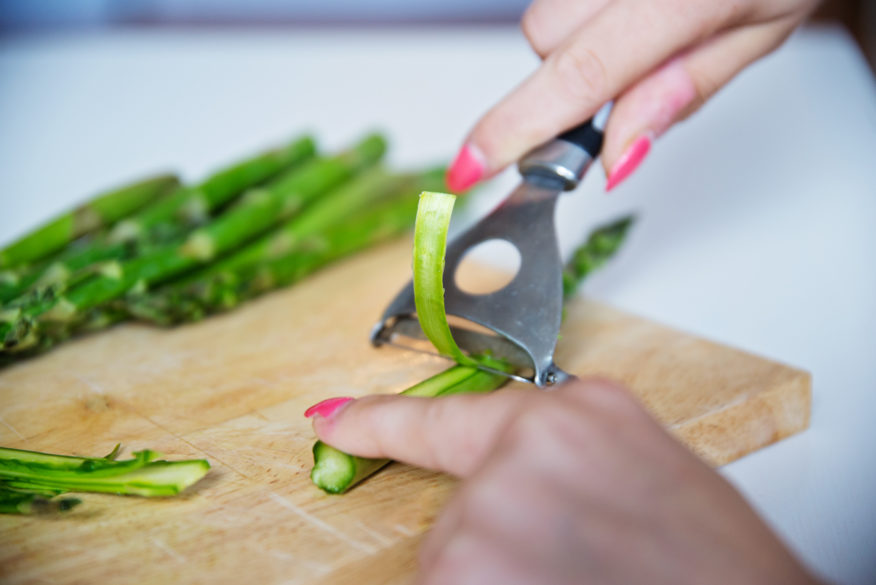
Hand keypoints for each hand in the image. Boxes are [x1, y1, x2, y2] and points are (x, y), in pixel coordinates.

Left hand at [310, 378, 819, 584]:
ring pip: (458, 557)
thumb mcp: (639, 479)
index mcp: (578, 413)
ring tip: (580, 576)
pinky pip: (450, 581)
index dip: (382, 420)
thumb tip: (512, 480)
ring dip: (500, 577)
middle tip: (576, 562)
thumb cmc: (710, 563)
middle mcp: (528, 443)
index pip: (456, 412)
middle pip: (466, 505)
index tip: (331, 419)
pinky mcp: (466, 561)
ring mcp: (493, 502)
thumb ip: (565, 462)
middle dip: (503, 544)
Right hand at [445, 0, 817, 191]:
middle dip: (566, 73)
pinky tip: (635, 4)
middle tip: (626, 82)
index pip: (582, 73)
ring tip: (644, 29)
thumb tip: (613, 156)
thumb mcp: (762, 32)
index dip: (517, 125)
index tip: (471, 165)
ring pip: (549, 10)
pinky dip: (589, 9)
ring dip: (578, 37)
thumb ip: (681, 91)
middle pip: (543, 33)